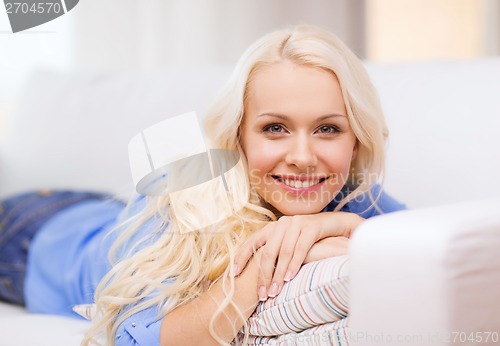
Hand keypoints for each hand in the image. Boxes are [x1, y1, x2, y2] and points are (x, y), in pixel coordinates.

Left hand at [233, 212, 362, 300]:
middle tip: (262, 295)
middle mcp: (281, 224)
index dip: (241, 257)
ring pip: (283, 252)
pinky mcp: (311, 227)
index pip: (251, 242)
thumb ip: (275, 253)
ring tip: (274, 292)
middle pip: (267, 251)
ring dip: (278, 275)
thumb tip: (259, 275)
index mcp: (272, 227)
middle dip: (263, 275)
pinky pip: (300, 248)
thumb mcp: (289, 243)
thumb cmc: (309, 239)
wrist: (335, 225)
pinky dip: (294, 265)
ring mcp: (296, 223)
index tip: (233, 274)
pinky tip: (289, 278)